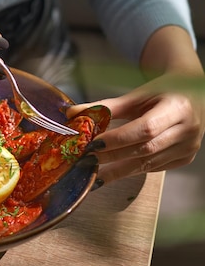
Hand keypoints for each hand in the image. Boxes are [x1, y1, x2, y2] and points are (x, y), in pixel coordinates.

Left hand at [69, 72, 204, 185]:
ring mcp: (190, 146)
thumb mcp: (137, 95)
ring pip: (149, 164)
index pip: (145, 128)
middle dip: (113, 157)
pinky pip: (155, 167)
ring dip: (120, 170)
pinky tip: (115, 171)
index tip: (93, 145)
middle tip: (87, 161)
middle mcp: (188, 129)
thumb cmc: (162, 92)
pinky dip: (134, 169)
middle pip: (146, 149)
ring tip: (95, 173)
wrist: (193, 95)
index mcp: (177, 107)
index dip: (118, 139)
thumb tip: (72, 113)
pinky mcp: (186, 158)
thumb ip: (105, 106)